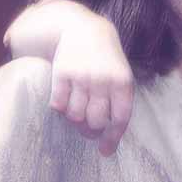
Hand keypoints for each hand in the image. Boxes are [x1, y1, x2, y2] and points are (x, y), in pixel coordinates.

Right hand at [50, 18, 134, 156]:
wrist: (85, 30)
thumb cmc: (106, 60)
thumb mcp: (120, 76)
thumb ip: (117, 101)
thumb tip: (109, 134)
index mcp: (123, 84)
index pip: (120, 118)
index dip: (113, 137)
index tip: (105, 151)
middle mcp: (103, 82)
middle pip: (96, 121)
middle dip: (91, 130)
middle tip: (88, 128)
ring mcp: (82, 78)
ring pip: (75, 116)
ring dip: (74, 119)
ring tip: (76, 112)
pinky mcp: (61, 74)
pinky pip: (58, 105)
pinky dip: (60, 108)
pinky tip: (63, 101)